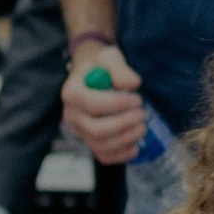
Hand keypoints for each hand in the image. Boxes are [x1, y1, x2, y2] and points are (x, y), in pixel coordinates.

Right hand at [62, 44, 146, 165]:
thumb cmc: (101, 65)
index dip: (118, 104)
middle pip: (96, 129)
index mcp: (72, 93)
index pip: (93, 105)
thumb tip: (132, 84)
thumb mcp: (109, 58)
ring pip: (100, 144)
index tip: (137, 99)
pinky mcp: (90, 140)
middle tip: (142, 115)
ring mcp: (79, 129)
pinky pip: (102, 155)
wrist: (92, 73)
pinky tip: (135, 148)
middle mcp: (71, 114)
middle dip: (123, 124)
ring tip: (142, 128)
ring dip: (125, 140)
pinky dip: (120, 155)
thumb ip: (120, 69)